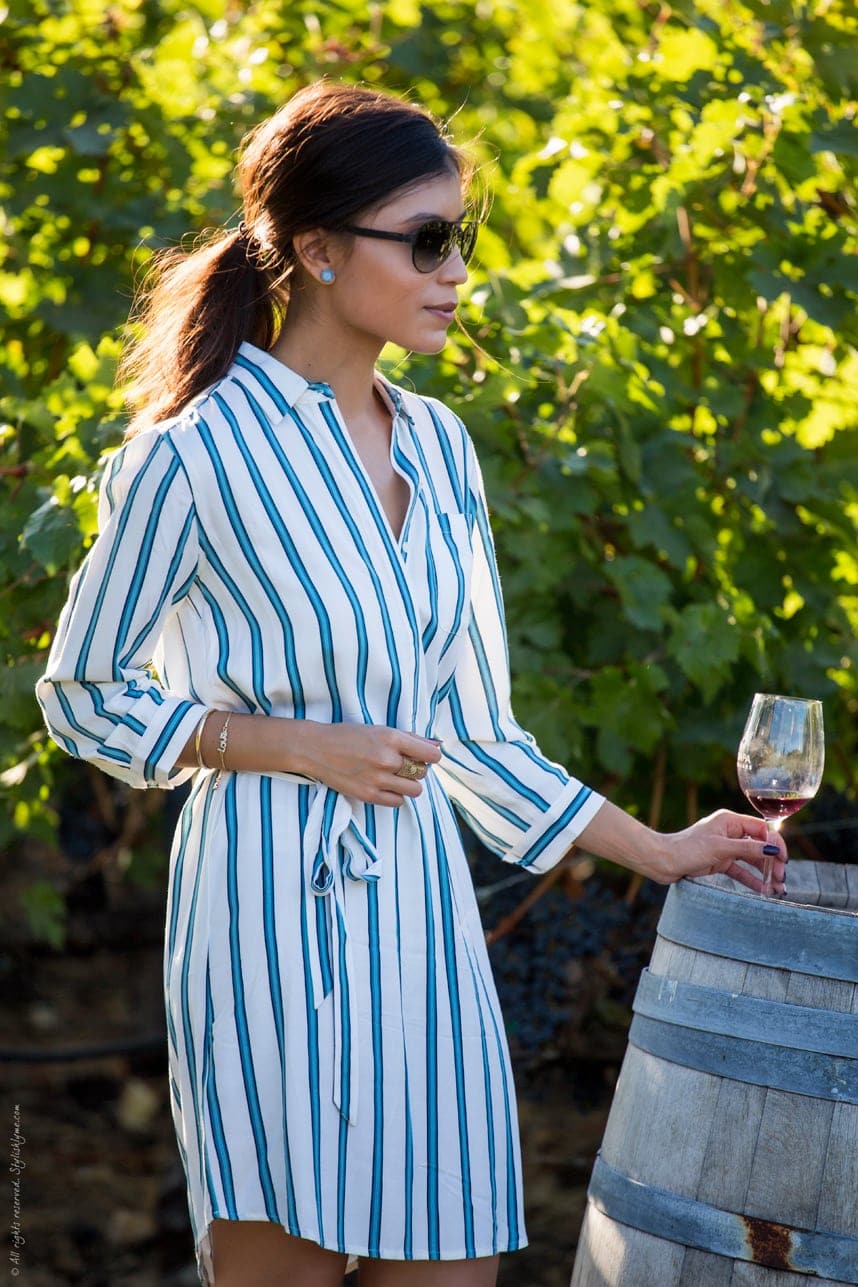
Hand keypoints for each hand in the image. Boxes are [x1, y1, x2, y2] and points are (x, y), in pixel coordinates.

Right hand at [295, 722, 442, 806]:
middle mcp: (386, 759)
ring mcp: (377, 779)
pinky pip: (398, 802)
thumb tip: (437, 745)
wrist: (316, 749)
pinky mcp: (368, 795)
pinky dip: (396, 795)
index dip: (431, 756)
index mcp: (391, 738)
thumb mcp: (379, 729)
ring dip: (409, 784)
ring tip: (395, 777)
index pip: (430, 755)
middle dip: (416, 769)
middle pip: (422, 772)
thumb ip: (410, 738)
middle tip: (402, 764)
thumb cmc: (348, 735)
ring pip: (415, 790)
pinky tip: (385, 786)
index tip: (425, 757)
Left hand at [656, 809, 786, 894]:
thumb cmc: (687, 848)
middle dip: (771, 861)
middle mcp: (730, 832)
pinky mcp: (720, 861)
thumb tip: (771, 849)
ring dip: (764, 872)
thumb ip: (747, 848)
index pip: (761, 829)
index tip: (783, 858)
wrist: (663, 861)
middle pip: (759, 845)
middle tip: (781, 878)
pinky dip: (751, 879)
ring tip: (778, 888)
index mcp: (730, 821)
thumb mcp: (720, 848)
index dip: (775, 843)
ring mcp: (725, 848)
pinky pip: (740, 870)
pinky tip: (763, 890)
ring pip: (751, 859)